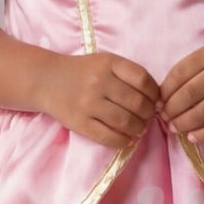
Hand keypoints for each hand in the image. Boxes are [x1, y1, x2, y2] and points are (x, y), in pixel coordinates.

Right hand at [36, 51, 158, 150]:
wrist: (47, 80)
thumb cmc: (82, 71)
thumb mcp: (105, 62)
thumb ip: (129, 75)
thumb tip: (157, 100)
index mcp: (109, 63)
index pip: (143, 79)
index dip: (154, 93)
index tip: (154, 100)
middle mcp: (99, 82)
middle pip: (138, 103)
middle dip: (149, 113)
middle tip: (147, 117)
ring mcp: (89, 103)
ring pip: (126, 121)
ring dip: (139, 128)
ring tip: (139, 128)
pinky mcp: (80, 122)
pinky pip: (109, 137)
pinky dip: (124, 141)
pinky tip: (127, 139)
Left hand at [161, 44, 203, 142]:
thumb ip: (188, 71)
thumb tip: (161, 97)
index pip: (179, 73)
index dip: (164, 91)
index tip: (157, 101)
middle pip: (189, 94)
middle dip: (171, 109)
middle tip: (163, 117)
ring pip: (202, 113)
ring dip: (183, 123)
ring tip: (174, 127)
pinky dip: (203, 134)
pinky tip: (192, 136)